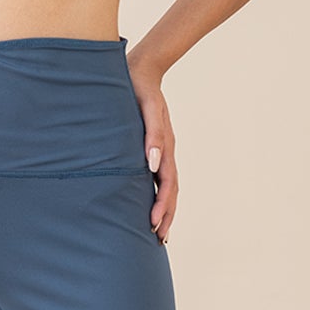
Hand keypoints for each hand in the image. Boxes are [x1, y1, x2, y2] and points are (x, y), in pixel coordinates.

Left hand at [125, 49, 175, 243]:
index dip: (161, 205)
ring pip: (166, 187)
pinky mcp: (150, 148)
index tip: (152, 224)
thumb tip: (153, 163)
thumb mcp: (147, 108)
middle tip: (158, 239)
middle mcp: (165, 152)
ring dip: (163, 210)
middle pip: (170, 191)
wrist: (140, 70)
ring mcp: (159, 151)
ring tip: (158, 231)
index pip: (166, 183)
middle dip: (166, 215)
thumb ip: (152, 135)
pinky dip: (154, 195)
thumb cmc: (139, 89)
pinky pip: (156, 177)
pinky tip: (147, 205)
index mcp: (165, 146)